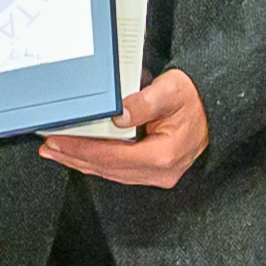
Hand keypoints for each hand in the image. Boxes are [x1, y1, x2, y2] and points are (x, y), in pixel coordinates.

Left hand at [40, 67, 209, 188]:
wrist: (216, 106)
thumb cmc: (195, 98)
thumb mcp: (171, 90)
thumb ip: (143, 103)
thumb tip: (117, 114)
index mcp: (162, 156)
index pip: (111, 157)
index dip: (81, 149)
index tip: (58, 140)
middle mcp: (159, 172)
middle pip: (107, 169)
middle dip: (74, 157)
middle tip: (48, 147)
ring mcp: (158, 175)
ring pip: (111, 172)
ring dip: (82, 161)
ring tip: (56, 151)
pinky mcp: (154, 171)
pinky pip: (119, 170)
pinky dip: (97, 162)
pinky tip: (81, 156)